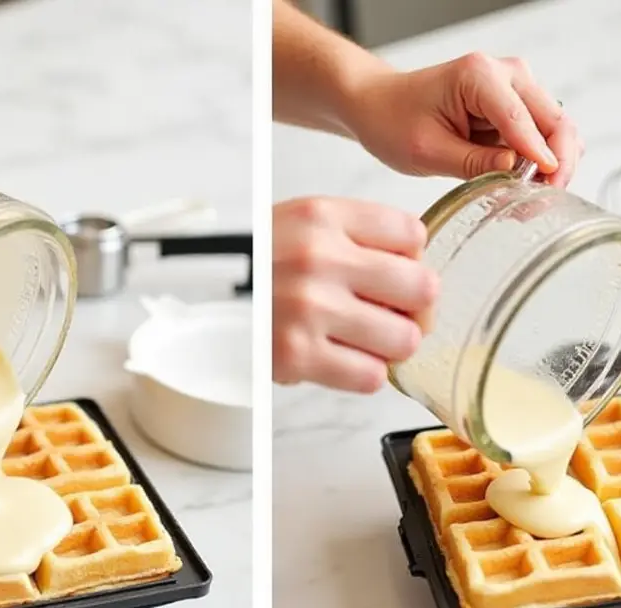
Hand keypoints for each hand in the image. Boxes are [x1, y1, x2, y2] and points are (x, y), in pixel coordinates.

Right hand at [273, 196, 436, 392]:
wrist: (198, 294)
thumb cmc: (260, 263)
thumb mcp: (303, 224)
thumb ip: (358, 236)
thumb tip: (421, 273)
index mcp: (322, 216)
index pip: (413, 235)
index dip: (412, 260)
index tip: (396, 274)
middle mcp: (317, 257)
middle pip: (422, 288)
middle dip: (414, 308)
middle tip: (395, 315)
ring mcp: (308, 309)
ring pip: (403, 340)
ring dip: (391, 347)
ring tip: (366, 341)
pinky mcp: (296, 357)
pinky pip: (370, 377)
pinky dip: (364, 374)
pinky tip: (343, 359)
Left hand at [343, 53, 581, 186]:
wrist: (381, 105)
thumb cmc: (393, 120)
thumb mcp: (427, 151)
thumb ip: (473, 162)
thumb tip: (516, 172)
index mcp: (479, 76)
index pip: (522, 119)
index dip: (541, 156)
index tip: (547, 186)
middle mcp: (505, 73)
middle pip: (555, 119)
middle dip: (557, 162)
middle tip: (547, 200)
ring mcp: (515, 87)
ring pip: (556, 128)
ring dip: (553, 163)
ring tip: (536, 198)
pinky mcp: (516, 105)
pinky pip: (542, 134)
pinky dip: (542, 160)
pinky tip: (529, 185)